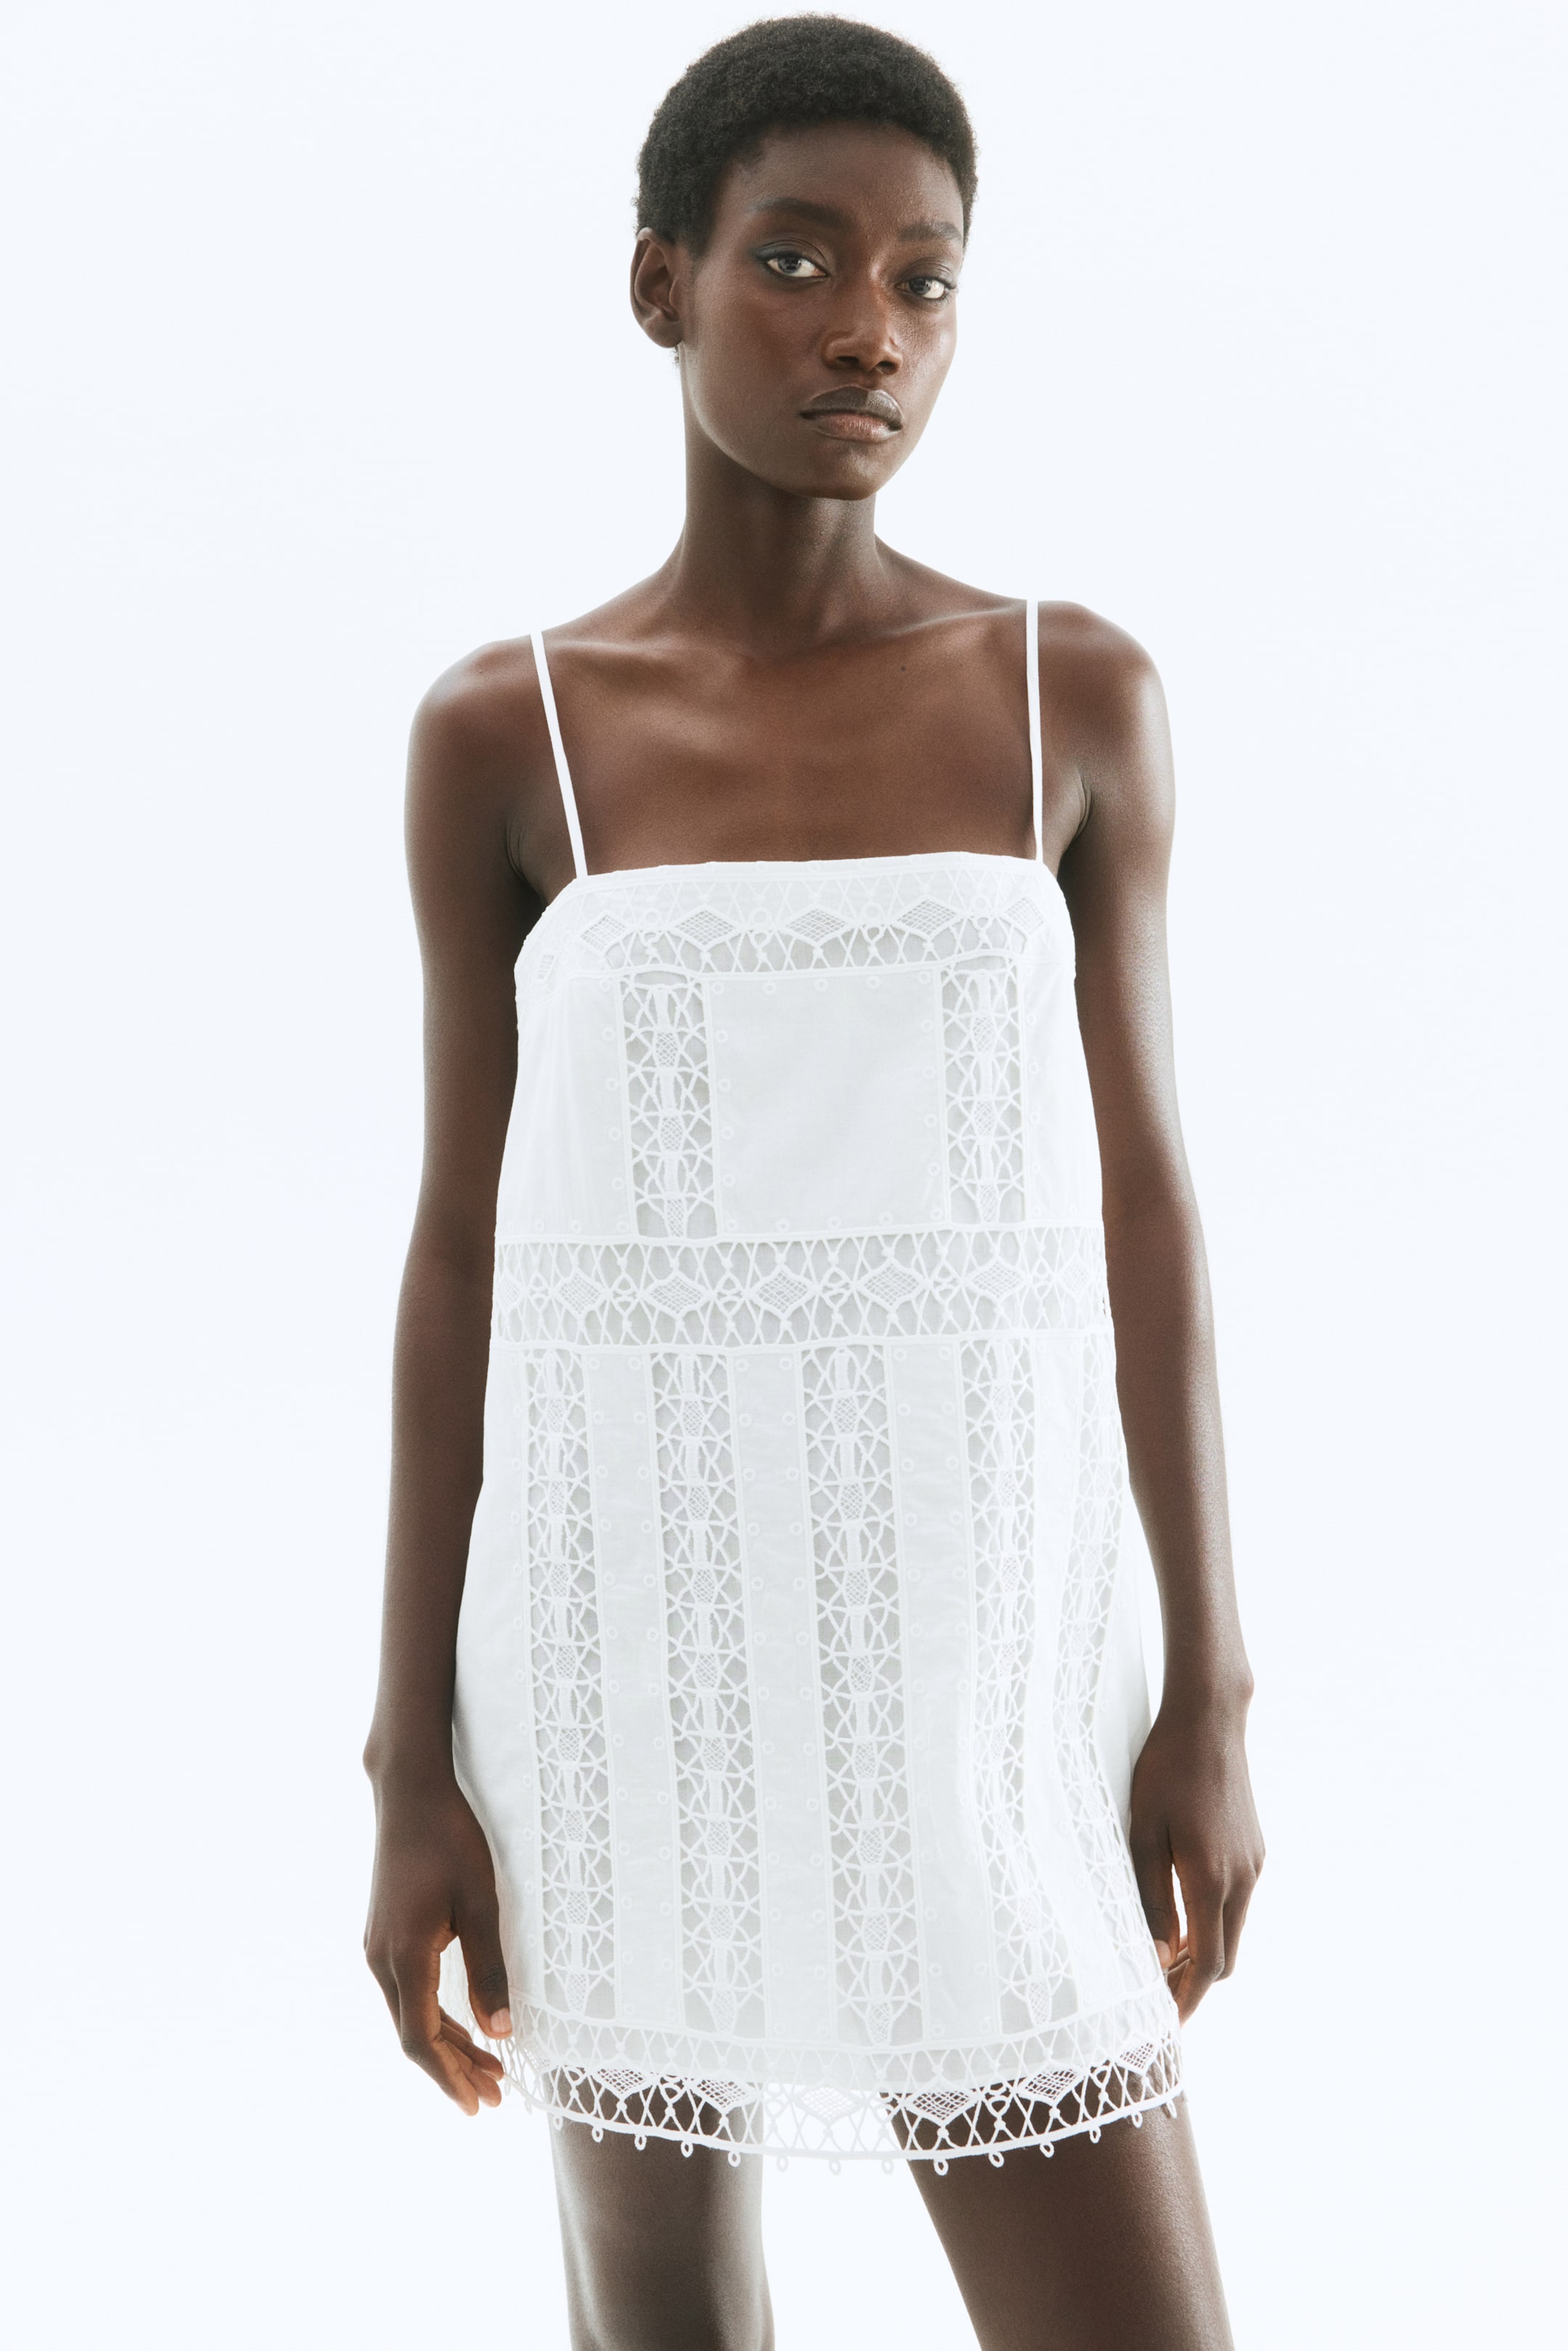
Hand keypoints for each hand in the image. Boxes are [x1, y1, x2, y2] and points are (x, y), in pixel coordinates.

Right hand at [363, 1769, 511, 2112]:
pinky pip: (408, 1992)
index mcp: (404, 1956)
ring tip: (487, 2070)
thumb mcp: (481, 1903)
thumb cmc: (449, 1839)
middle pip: (413, 2034)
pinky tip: (463, 2025)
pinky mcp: (384, 1935)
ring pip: (409, 2014)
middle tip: (494, 2097)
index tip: (479, 2104)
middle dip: (453, 2070)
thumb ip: (488, 1969)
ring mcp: (377, 1947)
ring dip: (447, 2045)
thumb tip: (502, 2032)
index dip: (450, 2077)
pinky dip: (435, 2016)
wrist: (409, 1792)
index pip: (421, 2039)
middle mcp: (380, 1959)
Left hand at [1128, 1693, 1263, 2023]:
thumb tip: (1157, 1956)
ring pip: (1233, 1930)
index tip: (1165, 2026)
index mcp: (1212, 1879)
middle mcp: (1243, 1878)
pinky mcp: (1256, 1849)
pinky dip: (1214, 1924)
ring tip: (1166, 1967)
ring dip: (1205, 1955)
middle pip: (1226, 1957)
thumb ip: (1150, 1896)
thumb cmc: (1164, 1770)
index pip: (1207, 1965)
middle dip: (1195, 1986)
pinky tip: (1184, 1920)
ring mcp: (1254, 1863)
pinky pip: (1237, 1903)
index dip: (1186, 2000)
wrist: (1210, 1719)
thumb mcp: (1143, 1832)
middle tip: (1158, 2004)